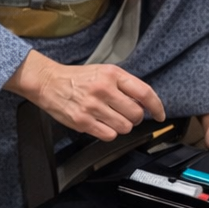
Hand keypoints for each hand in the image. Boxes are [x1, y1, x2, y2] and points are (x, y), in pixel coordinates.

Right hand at [6, 50, 164, 140]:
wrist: (48, 82)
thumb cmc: (76, 78)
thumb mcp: (103, 72)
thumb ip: (123, 85)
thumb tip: (143, 103)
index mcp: (112, 74)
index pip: (144, 92)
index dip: (157, 106)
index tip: (160, 114)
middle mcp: (103, 89)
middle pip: (136, 114)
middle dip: (135, 118)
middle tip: (127, 115)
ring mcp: (93, 106)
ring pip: (124, 127)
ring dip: (122, 126)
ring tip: (111, 119)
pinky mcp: (83, 121)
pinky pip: (109, 135)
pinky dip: (109, 133)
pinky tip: (101, 125)